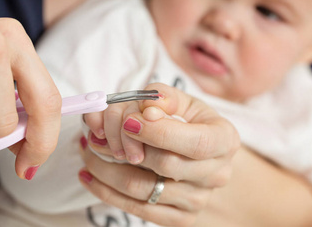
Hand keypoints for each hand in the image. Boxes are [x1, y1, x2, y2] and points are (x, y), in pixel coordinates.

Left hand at [80, 83, 239, 225]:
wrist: (201, 155)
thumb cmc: (188, 123)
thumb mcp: (183, 102)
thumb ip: (164, 97)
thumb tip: (145, 109)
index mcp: (224, 139)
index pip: (195, 142)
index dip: (159, 132)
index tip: (128, 121)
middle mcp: (217, 173)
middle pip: (165, 165)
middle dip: (124, 147)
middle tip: (95, 134)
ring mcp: (199, 200)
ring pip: (144, 188)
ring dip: (106, 169)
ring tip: (87, 150)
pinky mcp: (179, 218)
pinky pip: (137, 209)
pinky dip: (107, 191)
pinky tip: (89, 175)